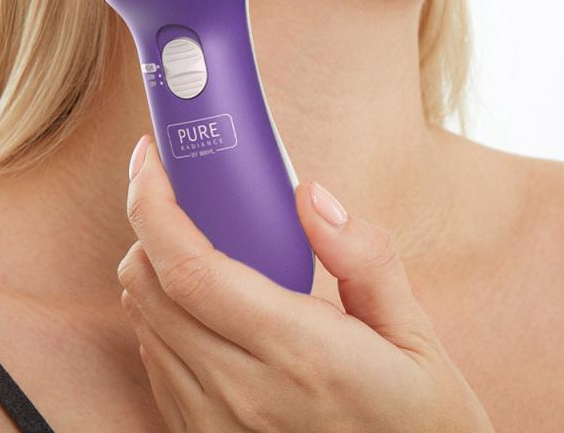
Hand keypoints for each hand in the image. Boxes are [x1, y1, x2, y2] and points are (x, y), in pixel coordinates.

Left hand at [117, 134, 493, 432]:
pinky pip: (157, 366)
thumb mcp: (415, 332)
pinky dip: (164, 320)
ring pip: (143, 326)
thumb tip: (309, 196)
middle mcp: (245, 394)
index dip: (153, 204)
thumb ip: (364, 257)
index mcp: (300, 352)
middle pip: (148, 291)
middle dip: (149, 227)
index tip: (150, 159)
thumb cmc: (420, 416)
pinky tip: (208, 306)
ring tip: (203, 248)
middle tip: (184, 197)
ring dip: (154, 273)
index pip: (190, 268)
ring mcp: (218, 427)